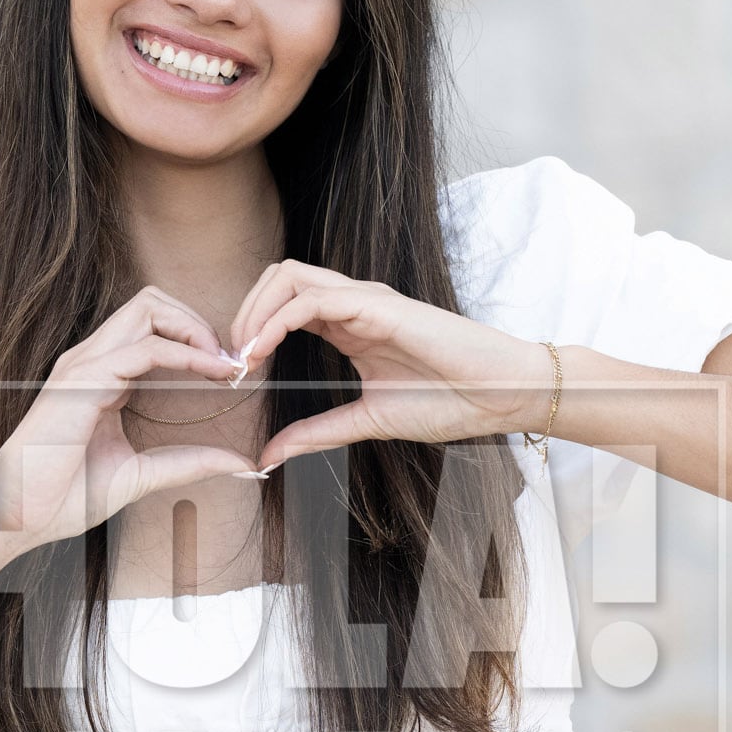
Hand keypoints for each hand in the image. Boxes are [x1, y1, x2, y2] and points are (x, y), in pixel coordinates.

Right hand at [0, 287, 260, 556]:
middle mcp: (91, 361)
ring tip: (223, 365)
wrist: (18, 517)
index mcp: (101, 376)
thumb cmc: (63, 497)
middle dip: (198, 322)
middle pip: (152, 303)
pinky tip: (210, 374)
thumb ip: (187, 463)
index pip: (151, 327)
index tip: (230, 372)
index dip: (195, 339)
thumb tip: (239, 466)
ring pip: (148, 308)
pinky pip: (144, 349)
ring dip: (195, 329)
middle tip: (229, 362)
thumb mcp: (140, 475)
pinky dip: (185, 354)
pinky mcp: (83, 382)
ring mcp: (84, 366)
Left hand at [227, 260, 557, 470]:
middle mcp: (354, 304)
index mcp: (350, 325)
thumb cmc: (449, 403)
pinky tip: (262, 351)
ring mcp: (367, 300)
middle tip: (231, 361)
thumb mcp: (366, 422)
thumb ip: (316, 434)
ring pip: (290, 277)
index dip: (251, 331)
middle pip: (278, 279)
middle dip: (244, 313)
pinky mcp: (379, 306)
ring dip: (255, 311)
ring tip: (243, 356)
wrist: (500, 396)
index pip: (283, 304)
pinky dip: (278, 320)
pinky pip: (314, 297)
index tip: (236, 373)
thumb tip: (269, 455)